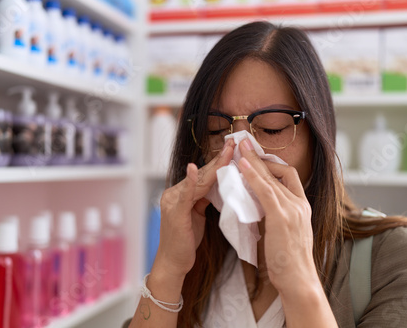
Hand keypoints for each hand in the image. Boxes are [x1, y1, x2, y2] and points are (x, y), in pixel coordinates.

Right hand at [153, 139, 235, 277]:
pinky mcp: (174, 211)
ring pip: (199, 181)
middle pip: (203, 174)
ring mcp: (173, 201)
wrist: (173, 262)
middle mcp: (174, 193)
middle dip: (220, 159)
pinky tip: (194, 169)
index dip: (219, 162)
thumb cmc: (185, 241)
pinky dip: (191, 180)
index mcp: (181, 193)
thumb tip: (217, 186)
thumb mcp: (196, 215)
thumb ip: (203, 199)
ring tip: (227, 151)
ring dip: (214, 165)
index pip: (204, 175)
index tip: (233, 149)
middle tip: (233, 143)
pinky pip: (185, 194)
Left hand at [237, 139, 317, 292]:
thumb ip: (276, 217)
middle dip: (260, 156)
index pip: (289, 176)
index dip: (272, 164)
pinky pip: (265, 191)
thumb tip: (260, 208)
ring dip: (254, 161)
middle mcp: (299, 204)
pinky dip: (253, 177)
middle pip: (279, 171)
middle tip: (245, 143)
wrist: (299, 280)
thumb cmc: (289, 262)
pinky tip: (243, 167)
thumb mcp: (286, 233)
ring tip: (240, 148)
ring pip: (271, 178)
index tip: (257, 158)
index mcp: (302, 207)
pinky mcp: (281, 218)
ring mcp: (292, 210)